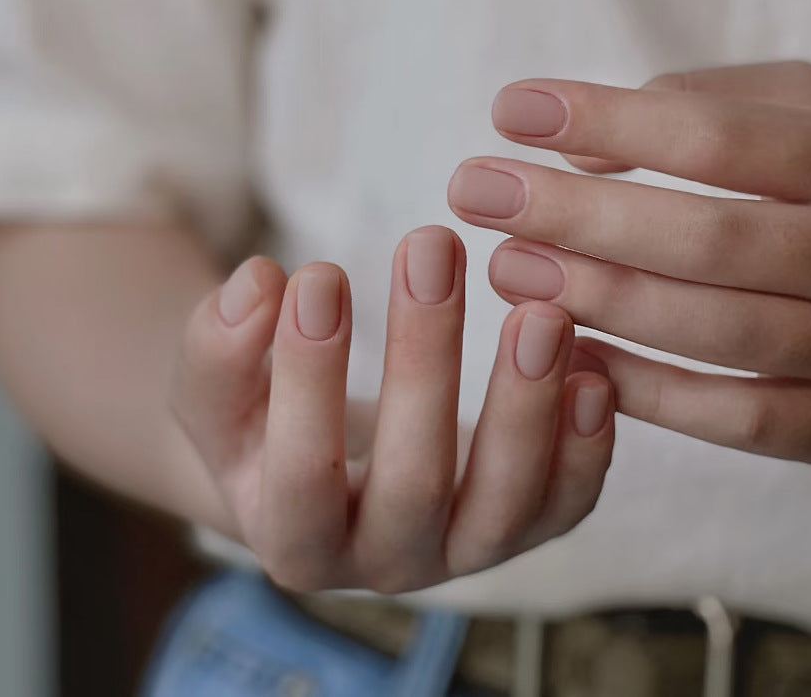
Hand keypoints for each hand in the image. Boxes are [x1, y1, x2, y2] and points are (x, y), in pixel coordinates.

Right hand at [169, 226, 613, 591]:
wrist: (334, 460)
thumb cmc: (268, 419)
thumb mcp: (219, 390)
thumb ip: (219, 349)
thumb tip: (258, 283)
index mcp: (296, 539)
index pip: (301, 479)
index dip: (307, 381)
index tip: (320, 274)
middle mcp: (386, 562)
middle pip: (414, 486)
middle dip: (424, 362)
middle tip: (431, 248)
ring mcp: (464, 551)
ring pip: (506, 504)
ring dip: (526, 406)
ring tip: (539, 314)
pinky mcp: (524, 526)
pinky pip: (564, 503)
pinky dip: (586, 444)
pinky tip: (591, 368)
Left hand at [449, 61, 810, 465]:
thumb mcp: (798, 113)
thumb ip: (708, 104)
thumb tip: (583, 155)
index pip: (717, 137)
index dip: (607, 120)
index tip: (510, 111)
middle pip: (707, 238)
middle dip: (576, 217)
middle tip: (476, 193)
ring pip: (720, 329)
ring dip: (600, 299)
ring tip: (507, 267)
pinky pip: (745, 418)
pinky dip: (653, 393)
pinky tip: (572, 354)